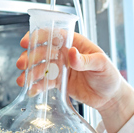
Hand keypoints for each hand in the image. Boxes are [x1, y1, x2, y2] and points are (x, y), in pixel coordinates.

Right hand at [16, 31, 133, 132]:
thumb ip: (86, 60)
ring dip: (30, 72)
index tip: (27, 41)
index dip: (39, 36)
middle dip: (30, 57)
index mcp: (76, 43)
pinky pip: (45, 82)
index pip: (54, 35)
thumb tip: (72, 53)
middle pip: (43, 51)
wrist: (110, 97)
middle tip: (23, 64)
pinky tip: (31, 90)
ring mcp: (62, 68)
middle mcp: (66, 54)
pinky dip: (37, 86)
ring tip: (23, 81)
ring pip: (41, 67)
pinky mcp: (60, 82)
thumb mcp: (101, 65)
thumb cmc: (110, 76)